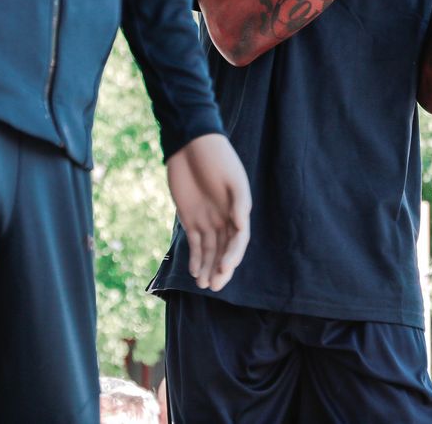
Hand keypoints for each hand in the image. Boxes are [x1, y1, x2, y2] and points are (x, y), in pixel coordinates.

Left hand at [166, 133, 250, 291]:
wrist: (191, 144)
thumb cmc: (217, 158)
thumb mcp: (231, 177)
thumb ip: (238, 201)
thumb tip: (241, 225)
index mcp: (238, 209)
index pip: (238, 239)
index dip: (233, 255)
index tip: (225, 268)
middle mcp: (224, 218)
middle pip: (225, 249)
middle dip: (221, 269)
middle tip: (215, 286)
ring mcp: (207, 219)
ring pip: (210, 250)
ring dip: (208, 268)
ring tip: (204, 285)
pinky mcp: (190, 218)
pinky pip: (195, 243)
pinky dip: (195, 258)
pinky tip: (194, 272)